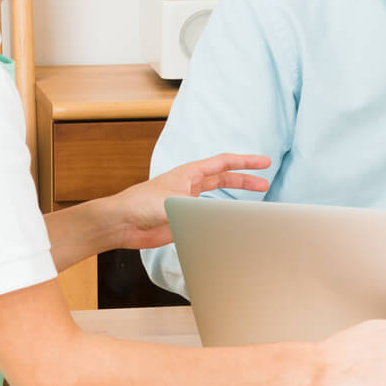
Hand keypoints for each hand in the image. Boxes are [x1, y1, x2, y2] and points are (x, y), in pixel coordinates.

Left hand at [99, 153, 270, 250]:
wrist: (120, 223)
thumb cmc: (141, 204)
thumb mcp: (176, 202)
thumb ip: (201, 208)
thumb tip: (226, 217)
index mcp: (189, 173)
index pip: (223, 163)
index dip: (245, 162)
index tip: (264, 161)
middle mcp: (190, 186)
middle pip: (223, 179)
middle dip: (244, 180)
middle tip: (264, 182)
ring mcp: (187, 203)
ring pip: (217, 198)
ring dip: (234, 199)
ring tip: (252, 202)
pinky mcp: (182, 221)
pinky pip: (207, 217)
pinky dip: (220, 218)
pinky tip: (229, 223)